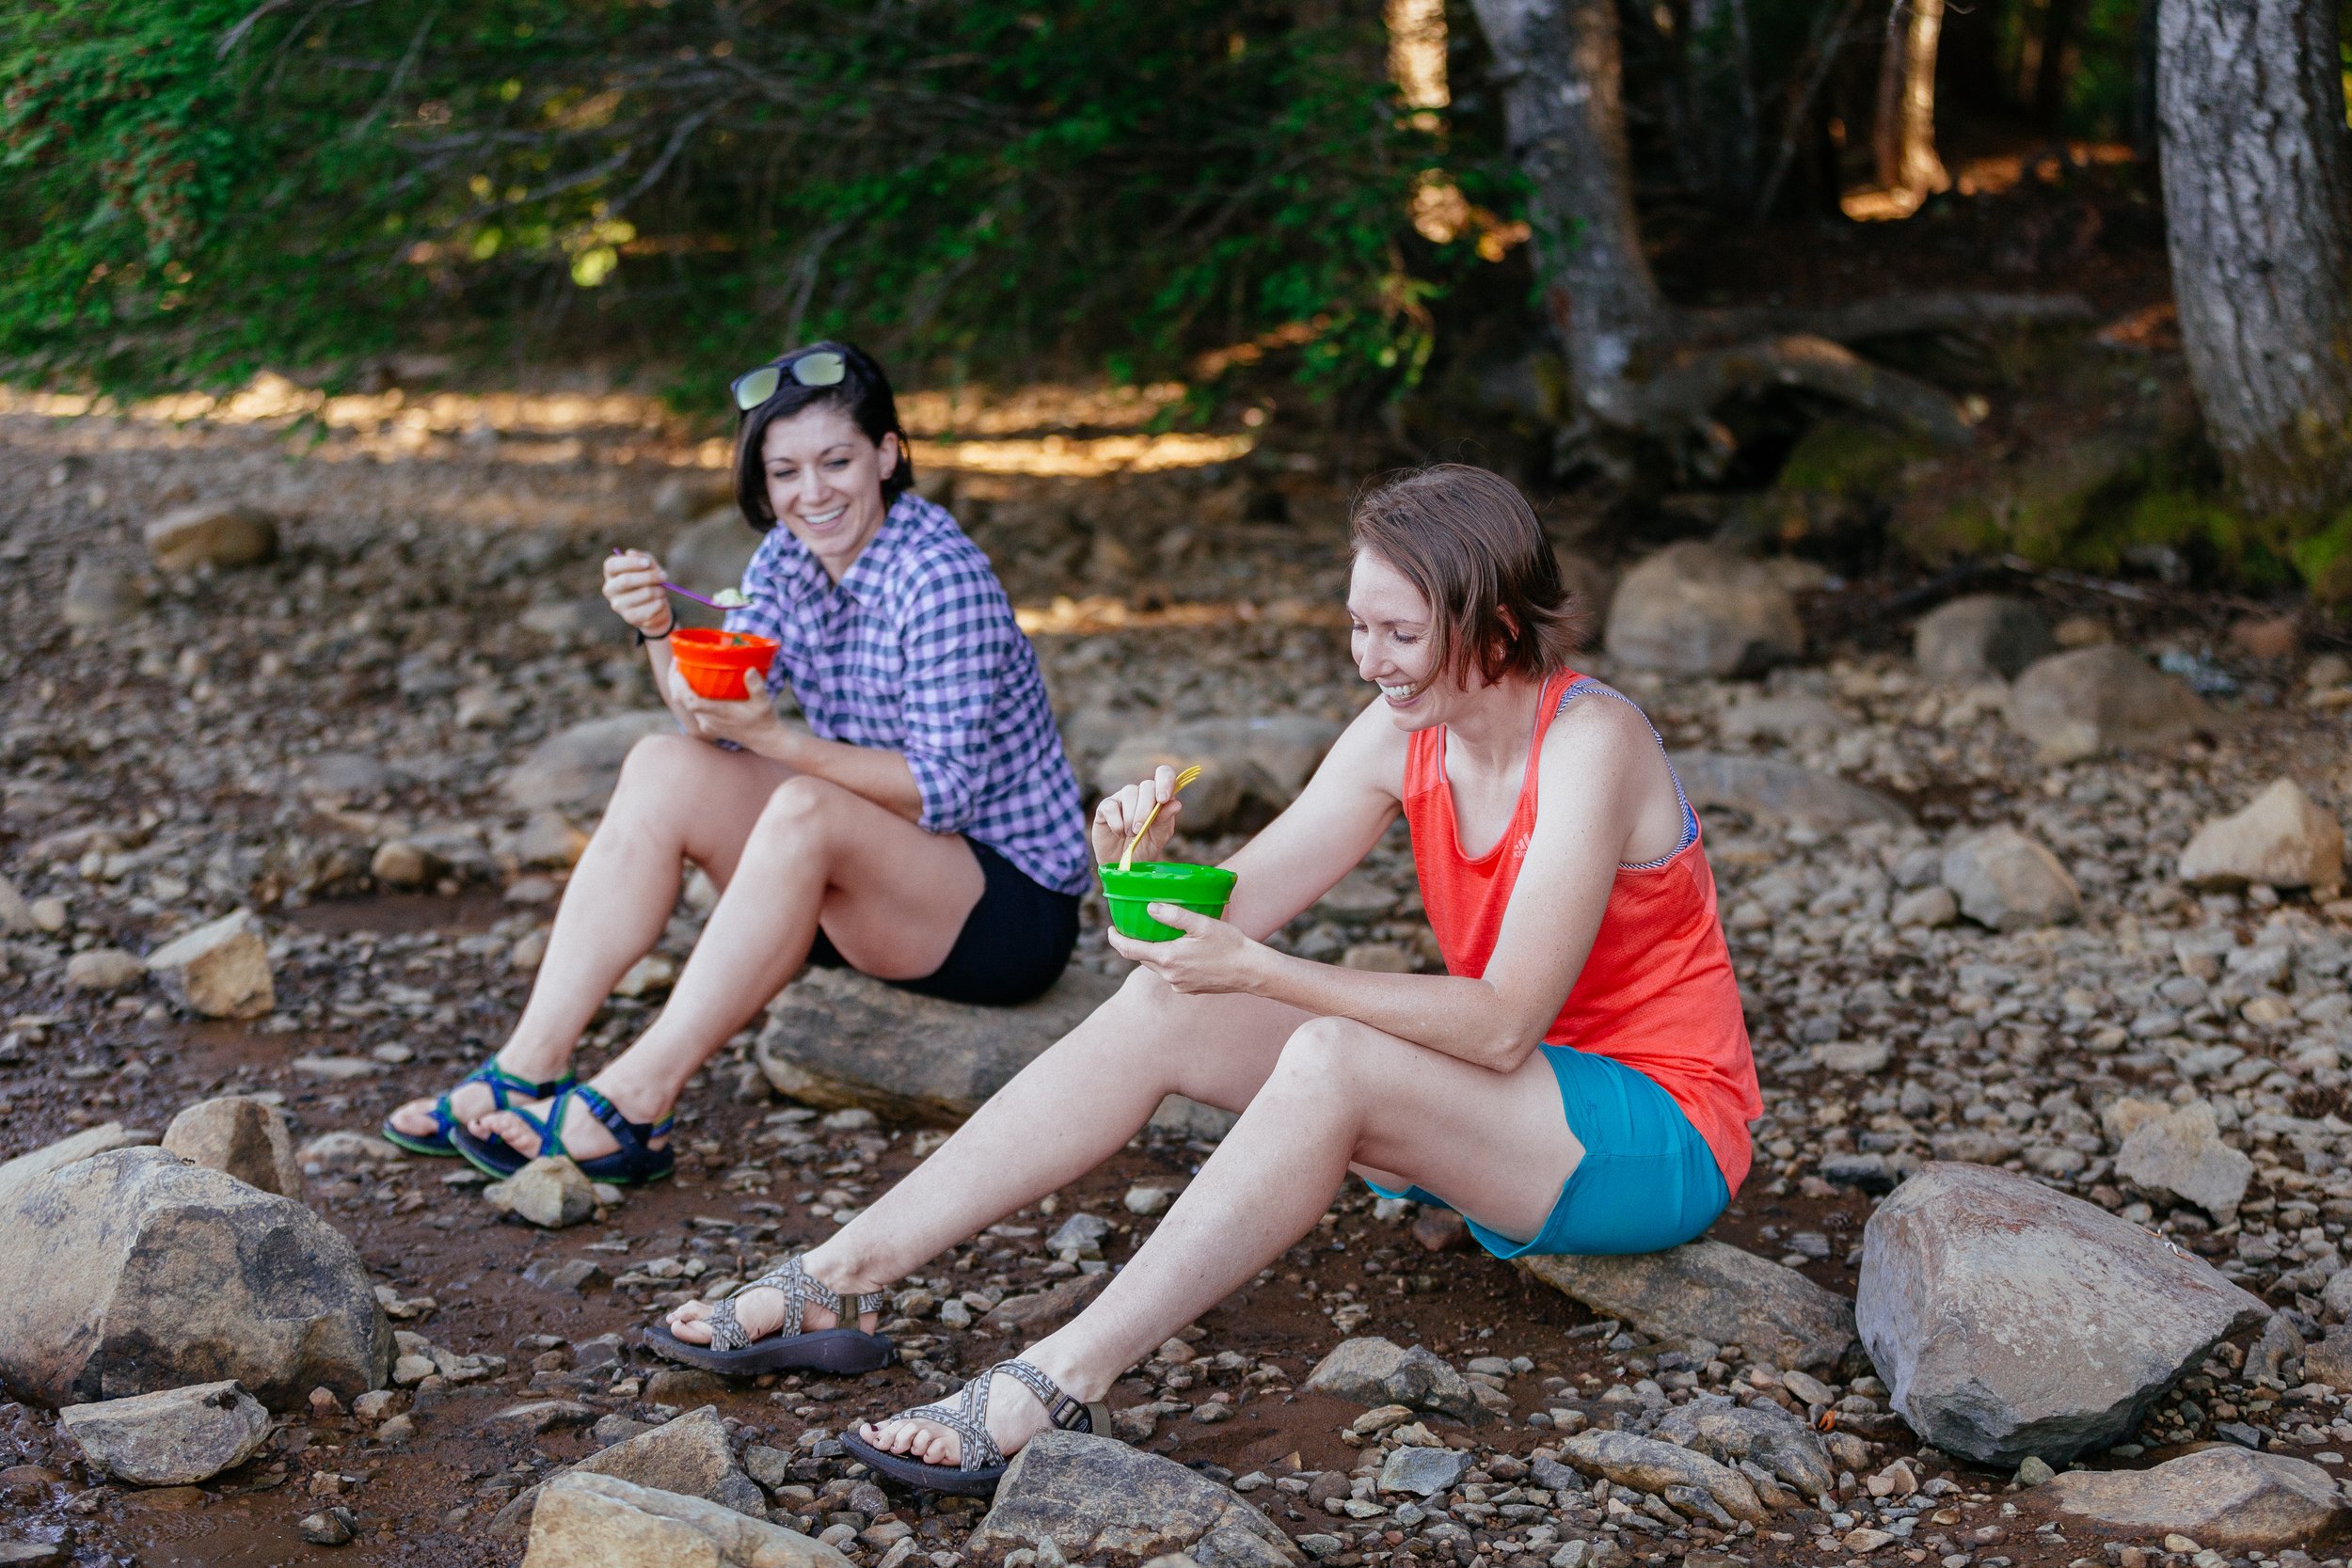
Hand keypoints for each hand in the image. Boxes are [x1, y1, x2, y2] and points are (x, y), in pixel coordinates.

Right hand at [604, 549, 673, 635]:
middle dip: (649, 577)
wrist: (655, 607)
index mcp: (611, 574)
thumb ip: (643, 557)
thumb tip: (630, 553)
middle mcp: (610, 589)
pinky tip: (659, 602)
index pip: (612, 565)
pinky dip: (659, 603)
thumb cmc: (650, 582)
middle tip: (664, 576)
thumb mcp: (649, 567)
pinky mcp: (629, 617)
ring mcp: (618, 605)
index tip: (647, 563)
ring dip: (658, 590)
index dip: (630, 563)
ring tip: (662, 590)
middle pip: (625, 580)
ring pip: (642, 594)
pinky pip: (649, 608)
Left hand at [668, 663, 786, 751]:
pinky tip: (692, 682)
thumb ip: (756, 686)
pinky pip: (691, 707)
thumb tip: (749, 670)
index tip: (678, 671)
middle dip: (675, 682)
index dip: (681, 688)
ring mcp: (706, 724)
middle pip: (681, 701)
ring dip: (680, 688)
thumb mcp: (764, 702)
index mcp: (719, 714)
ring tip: (681, 668)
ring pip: (684, 705)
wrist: (763, 739)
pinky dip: (688, 694)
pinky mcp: (707, 725)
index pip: (692, 702)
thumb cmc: (764, 719)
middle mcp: (708, 720)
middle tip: (676, 662)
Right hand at [1091, 763, 1185, 864]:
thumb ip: (1166, 821)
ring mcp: (1122, 798)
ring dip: (1131, 817)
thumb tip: (1176, 804)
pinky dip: (1116, 822)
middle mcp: (1141, 794)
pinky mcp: (1106, 807)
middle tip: (1140, 830)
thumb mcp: (1159, 838)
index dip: (1165, 781)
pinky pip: (1110, 805)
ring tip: (1131, 834)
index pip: (1164, 774)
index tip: (1162, 800)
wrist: (1122, 864)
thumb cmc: (1143, 848)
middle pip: (1146, 786)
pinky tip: (1119, 833)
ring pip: (1129, 792)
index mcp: (1159, 797)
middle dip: (1145, 809)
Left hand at [1107, 904, 1264, 994]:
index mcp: (1168, 958)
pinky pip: (1173, 975)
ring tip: (1161, 938)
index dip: (1116, 939)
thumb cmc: (1229, 944)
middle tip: (1136, 928)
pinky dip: (1172, 963)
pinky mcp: (1190, 990)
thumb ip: (1174, 915)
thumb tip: (1149, 908)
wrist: (1251, 971)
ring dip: (1156, 954)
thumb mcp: (1201, 924)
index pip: (1130, 950)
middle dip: (1137, 945)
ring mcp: (1179, 985)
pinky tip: (1185, 953)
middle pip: (1143, 959)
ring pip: (1158, 967)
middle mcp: (1169, 976)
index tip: (1110, 930)